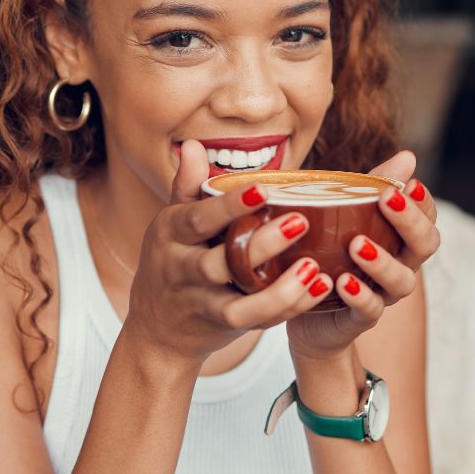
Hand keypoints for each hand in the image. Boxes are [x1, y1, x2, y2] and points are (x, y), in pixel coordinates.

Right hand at [121, 140, 335, 367]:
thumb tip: (193, 145)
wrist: (157, 329)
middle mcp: (182, 270)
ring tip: (314, 267)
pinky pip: (257, 321)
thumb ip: (187, 187)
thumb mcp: (171, 224)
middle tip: (301, 221)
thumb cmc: (172, 262)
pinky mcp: (223, 326)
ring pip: (239, 305)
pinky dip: (288, 307)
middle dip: (260, 246)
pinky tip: (318, 288)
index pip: (198, 219)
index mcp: (171, 234)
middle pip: (219, 263)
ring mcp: (202, 303)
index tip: (262, 189)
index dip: (228, 206)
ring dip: (279, 290)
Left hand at [286, 150, 439, 360]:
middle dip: (410, 222)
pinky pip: (370, 310)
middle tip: (387, 200)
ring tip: (357, 245)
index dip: (424, 201)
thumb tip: (408, 156)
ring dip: (382, 262)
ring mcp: (384, 293)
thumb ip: (373, 186)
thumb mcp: (346, 213)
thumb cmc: (331, 252)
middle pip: (425, 245)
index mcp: (401, 238)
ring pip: (402, 281)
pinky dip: (360, 296)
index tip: (411, 183)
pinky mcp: (361, 318)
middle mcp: (401, 265)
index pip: (427, 217)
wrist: (306, 309)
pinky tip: (343, 282)